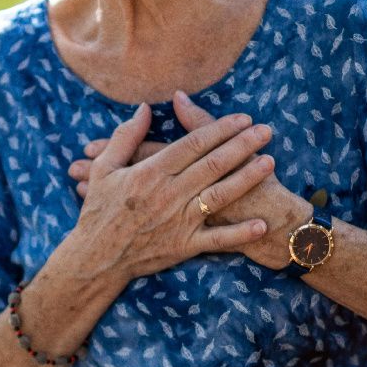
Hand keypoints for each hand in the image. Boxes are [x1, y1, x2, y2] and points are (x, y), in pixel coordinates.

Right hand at [67, 101, 277, 280]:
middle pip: (212, 164)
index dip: (219, 129)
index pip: (192, 144)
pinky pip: (216, 240)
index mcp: (149, 172)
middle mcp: (168, 194)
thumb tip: (144, 108)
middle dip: (242, 146)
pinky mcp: (184, 246)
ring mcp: (178, 221)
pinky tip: (261, 224)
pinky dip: (240, 234)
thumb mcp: (103, 168)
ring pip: (219, 196)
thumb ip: (125, 136)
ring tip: (270, 162)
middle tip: (266, 131)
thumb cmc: (99, 211)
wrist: (96, 258)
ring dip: (247, 178)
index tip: (242, 118)